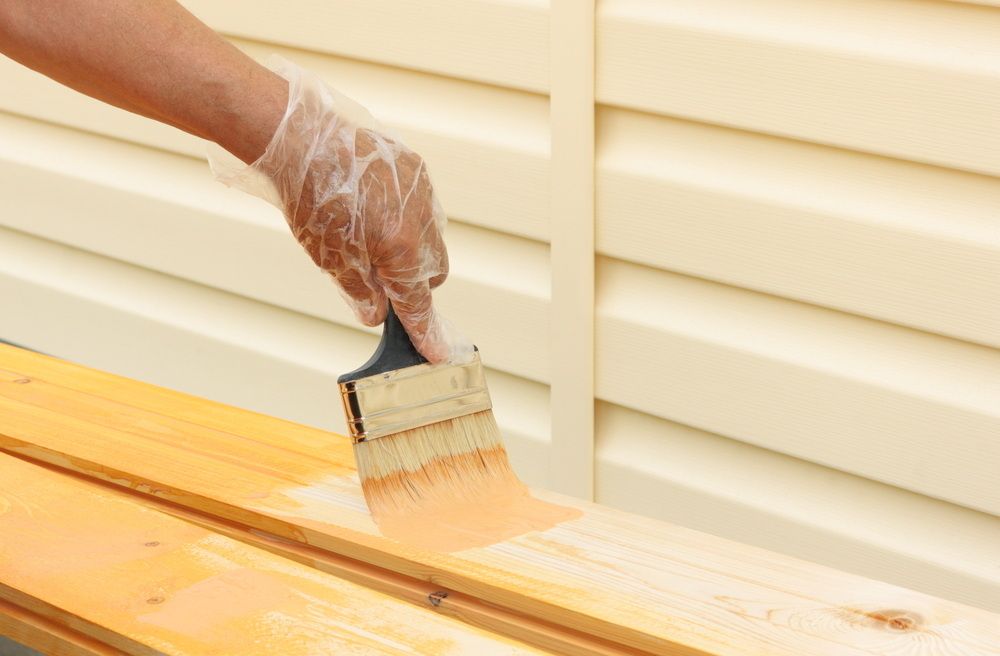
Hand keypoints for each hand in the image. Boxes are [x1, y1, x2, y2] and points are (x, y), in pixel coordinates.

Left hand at [208, 57, 471, 363]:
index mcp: (400, 251)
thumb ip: (359, 291)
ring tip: (371, 235)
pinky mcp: (416, 168)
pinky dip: (406, 217)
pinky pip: (423, 205)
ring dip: (411, 247)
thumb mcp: (328, 258)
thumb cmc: (312, 200)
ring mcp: (423, 192)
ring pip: (432, 236)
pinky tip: (374, 207)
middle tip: (381, 278)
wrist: (303, 140)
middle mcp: (421, 222)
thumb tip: (376, 315)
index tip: (440, 354)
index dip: (426, 331)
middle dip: (413, 281)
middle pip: (434, 271)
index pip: (418, 303)